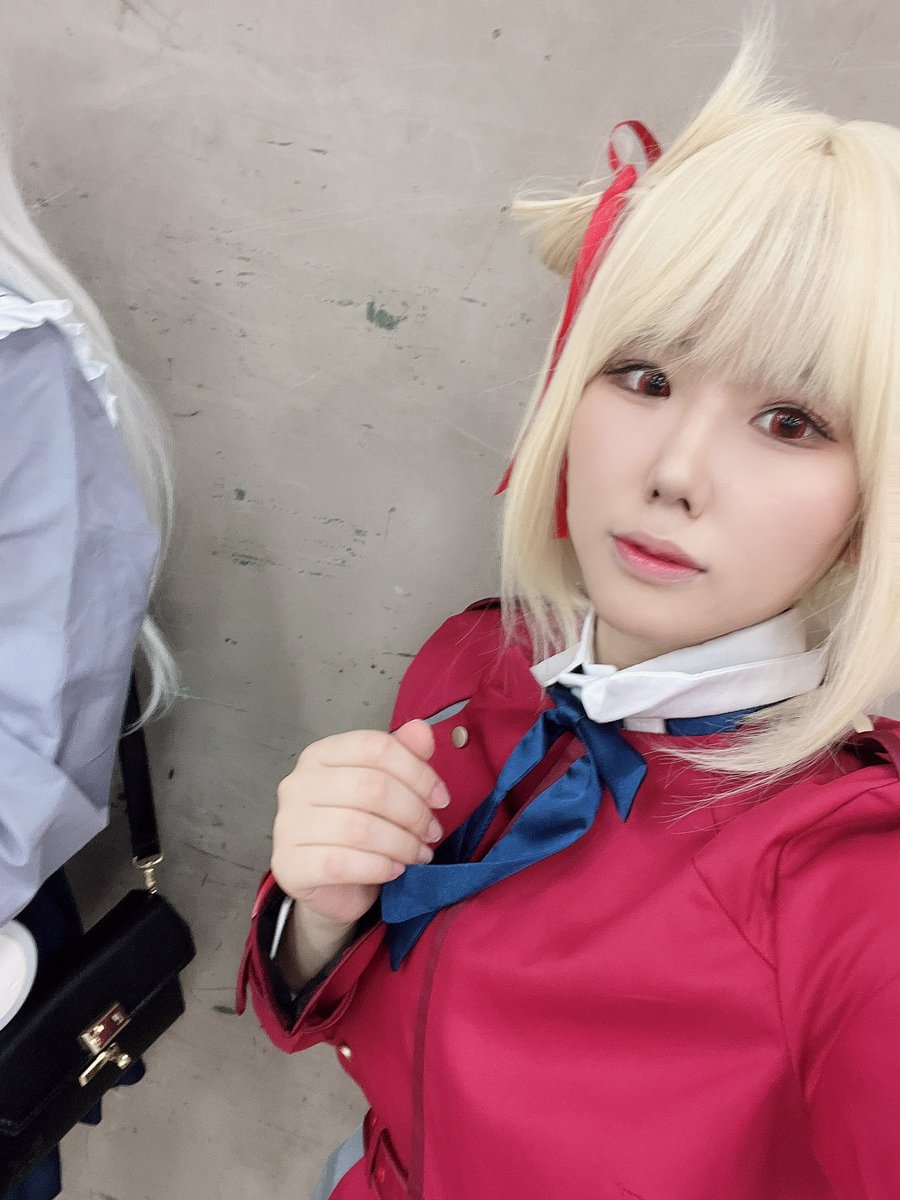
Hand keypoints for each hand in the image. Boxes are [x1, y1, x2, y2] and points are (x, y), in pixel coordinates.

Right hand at [271, 720, 449, 929]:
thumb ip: (405, 755)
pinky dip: (378, 867)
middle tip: (432, 832)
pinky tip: (395, 870)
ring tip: (418, 853)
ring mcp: (288, 824)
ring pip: (359, 828)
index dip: (417, 772)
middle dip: (413, 812)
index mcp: (321, 754)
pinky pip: (341, 863)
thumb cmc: (360, 829)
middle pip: (371, 786)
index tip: (441, 798)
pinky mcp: (289, 865)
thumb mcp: (387, 786)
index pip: (375, 747)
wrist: (333, 886)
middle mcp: (298, 783)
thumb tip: (423, 730)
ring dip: (401, 843)